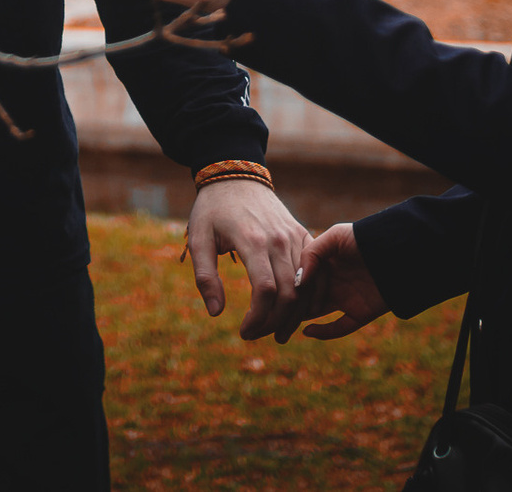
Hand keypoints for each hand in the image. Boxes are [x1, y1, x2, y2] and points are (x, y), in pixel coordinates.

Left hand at [186, 177, 311, 339]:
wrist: (237, 176)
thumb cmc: (213, 210)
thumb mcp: (198, 239)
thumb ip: (205, 276)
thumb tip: (216, 312)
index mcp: (252, 241)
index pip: (265, 291)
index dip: (258, 319)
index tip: (244, 332)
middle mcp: (279, 240)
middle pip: (289, 294)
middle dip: (275, 323)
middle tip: (257, 335)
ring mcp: (294, 236)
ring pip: (305, 286)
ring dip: (292, 314)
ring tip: (274, 331)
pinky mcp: (303, 235)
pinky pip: (313, 272)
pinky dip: (308, 296)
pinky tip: (293, 312)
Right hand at [269, 222, 386, 343]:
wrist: (400, 253)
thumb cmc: (366, 239)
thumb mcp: (335, 236)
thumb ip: (311, 253)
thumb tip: (297, 280)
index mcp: (326, 262)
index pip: (299, 277)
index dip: (285, 284)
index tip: (269, 290)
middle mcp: (333, 281)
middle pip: (304, 297)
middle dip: (287, 306)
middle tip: (268, 314)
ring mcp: (346, 298)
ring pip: (317, 313)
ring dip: (299, 320)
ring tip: (280, 325)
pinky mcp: (359, 313)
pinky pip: (339, 327)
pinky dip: (324, 332)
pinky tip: (307, 331)